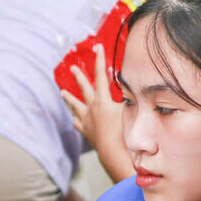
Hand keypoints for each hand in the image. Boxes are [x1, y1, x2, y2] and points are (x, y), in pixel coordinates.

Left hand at [60, 45, 133, 183]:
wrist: (113, 154)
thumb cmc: (124, 133)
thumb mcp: (133, 110)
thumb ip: (134, 98)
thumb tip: (138, 88)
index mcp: (102, 101)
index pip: (100, 75)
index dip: (99, 60)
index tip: (97, 47)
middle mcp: (91, 109)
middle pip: (83, 89)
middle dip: (79, 76)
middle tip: (73, 68)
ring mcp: (87, 121)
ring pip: (76, 107)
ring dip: (69, 99)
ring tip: (62, 93)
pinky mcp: (87, 133)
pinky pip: (79, 124)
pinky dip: (77, 120)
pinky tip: (74, 119)